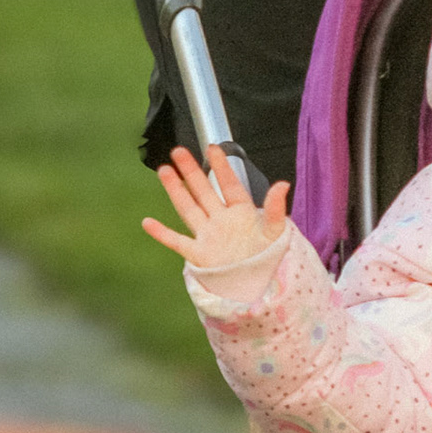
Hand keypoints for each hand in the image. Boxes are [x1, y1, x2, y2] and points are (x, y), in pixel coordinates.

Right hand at [142, 143, 289, 269]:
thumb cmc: (267, 258)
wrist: (257, 285)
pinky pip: (177, 241)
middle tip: (178, 151)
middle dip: (191, 171)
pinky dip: (162, 233)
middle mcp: (221, 220)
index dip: (221, 166)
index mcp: (241, 212)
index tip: (213, 147)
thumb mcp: (276, 232)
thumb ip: (276, 208)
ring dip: (176, 190)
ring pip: (188, 208)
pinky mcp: (199, 255)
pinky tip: (148, 223)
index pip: (229, 184)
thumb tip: (283, 184)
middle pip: (203, 191)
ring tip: (164, 171)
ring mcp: (208, 235)